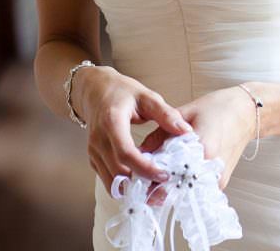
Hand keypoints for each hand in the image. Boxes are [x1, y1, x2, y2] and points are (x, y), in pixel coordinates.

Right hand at [74, 65, 192, 193]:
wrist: (96, 90)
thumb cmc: (122, 91)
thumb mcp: (146, 96)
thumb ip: (166, 114)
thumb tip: (186, 131)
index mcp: (112, 122)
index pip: (126, 153)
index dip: (145, 168)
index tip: (165, 174)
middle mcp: (98, 140)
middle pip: (118, 173)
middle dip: (141, 184)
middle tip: (164, 186)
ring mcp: (93, 152)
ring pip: (111, 183)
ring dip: (132, 189)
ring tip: (154, 187)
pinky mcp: (93, 159)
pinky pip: (108, 180)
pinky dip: (124, 185)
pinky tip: (141, 180)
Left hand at [140, 85, 256, 188]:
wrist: (247, 112)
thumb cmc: (218, 107)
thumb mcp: (186, 112)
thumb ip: (161, 133)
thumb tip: (139, 151)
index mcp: (201, 149)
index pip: (168, 173)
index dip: (150, 175)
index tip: (138, 172)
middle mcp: (210, 168)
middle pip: (175, 188)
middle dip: (157, 184)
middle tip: (143, 177)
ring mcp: (217, 179)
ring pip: (184, 193)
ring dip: (169, 187)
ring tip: (158, 175)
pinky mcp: (220, 183)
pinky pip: (196, 191)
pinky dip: (183, 186)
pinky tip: (175, 175)